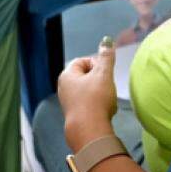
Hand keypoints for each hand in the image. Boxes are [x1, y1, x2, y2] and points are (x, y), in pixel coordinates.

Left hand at [57, 37, 118, 152]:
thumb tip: (107, 40)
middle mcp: (63, 88)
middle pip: (85, 76)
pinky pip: (88, 104)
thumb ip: (106, 57)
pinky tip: (104, 111)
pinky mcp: (74, 115)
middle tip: (107, 86)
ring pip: (88, 91)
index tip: (105, 73)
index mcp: (67, 75)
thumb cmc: (95, 100)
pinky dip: (97, 105)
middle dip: (100, 80)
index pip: (82, 61)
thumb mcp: (104, 74)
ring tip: (107, 100)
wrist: (89, 131)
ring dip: (100, 93)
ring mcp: (68, 102)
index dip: (96, 64)